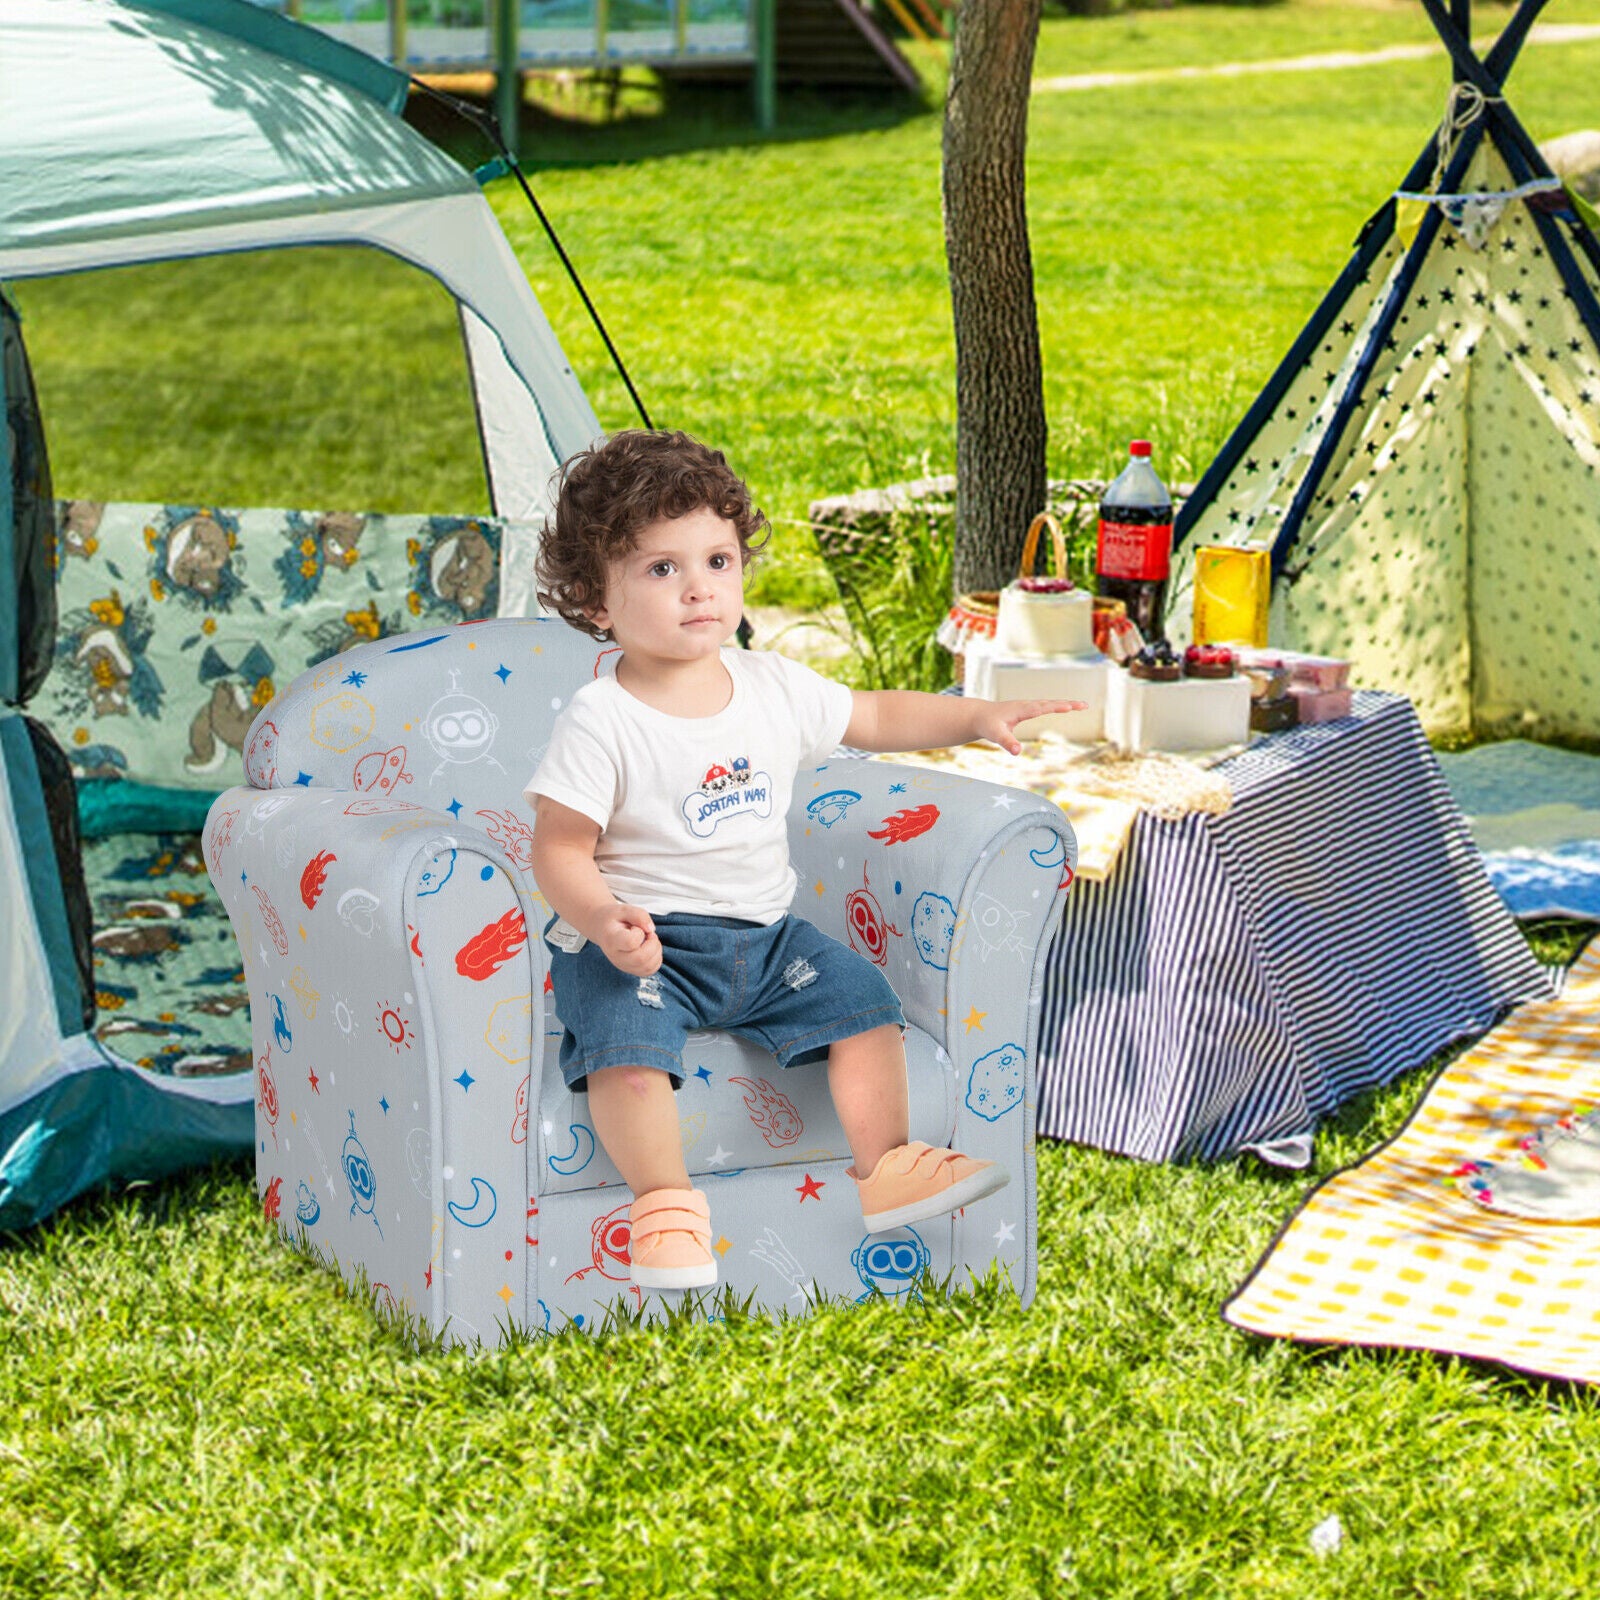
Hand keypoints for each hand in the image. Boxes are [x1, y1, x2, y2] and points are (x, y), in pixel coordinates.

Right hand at [598, 904, 661, 974]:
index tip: (635, 927)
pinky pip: (650, 970)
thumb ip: (639, 915)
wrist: (602, 929)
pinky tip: (650, 948)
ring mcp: (623, 966)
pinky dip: (656, 959)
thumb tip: (651, 930)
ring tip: (649, 940)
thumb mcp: (625, 909)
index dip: (640, 933)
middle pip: (641, 959)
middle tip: (648, 933)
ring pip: (648, 967)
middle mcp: (616, 957)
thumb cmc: (614, 918)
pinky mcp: (631, 970)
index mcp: (612, 940)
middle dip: (653, 944)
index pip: (631, 942)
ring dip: (656, 951)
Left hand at [972, 698, 1086, 755]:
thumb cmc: (987, 725)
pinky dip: (1057, 705)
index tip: (1069, 707)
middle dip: (1067, 704)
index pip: (1041, 708)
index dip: (1055, 707)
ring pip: (1049, 703)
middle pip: (1049, 703)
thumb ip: (1007, 743)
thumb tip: (1018, 752)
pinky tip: (1066, 707)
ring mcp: (1027, 706)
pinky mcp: (1027, 709)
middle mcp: (1026, 705)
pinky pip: (1045, 705)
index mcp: (1020, 710)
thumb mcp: (995, 735)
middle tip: (1084, 705)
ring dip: (1065, 703)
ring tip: (1082, 705)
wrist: (978, 715)